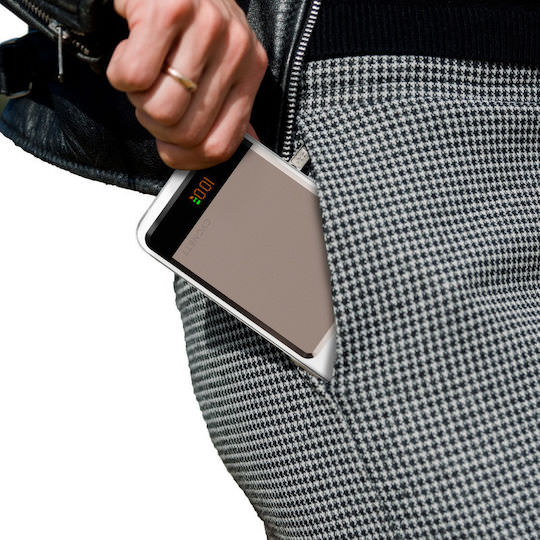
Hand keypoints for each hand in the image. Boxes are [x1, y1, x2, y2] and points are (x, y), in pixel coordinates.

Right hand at [106, 0, 266, 168]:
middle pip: (185, 133)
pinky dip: (120, 70)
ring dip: (138, 97)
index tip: (169, 149)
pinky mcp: (168, 8)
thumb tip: (220, 154)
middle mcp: (236, 47)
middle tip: (153, 93)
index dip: (186, 159)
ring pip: (159, 109)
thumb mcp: (218, 62)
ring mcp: (206, 26)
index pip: (221, 145)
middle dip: (156, 123)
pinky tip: (132, 48)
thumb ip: (223, 106)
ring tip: (145, 68)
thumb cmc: (186, 20)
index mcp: (250, 69)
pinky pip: (132, 77)